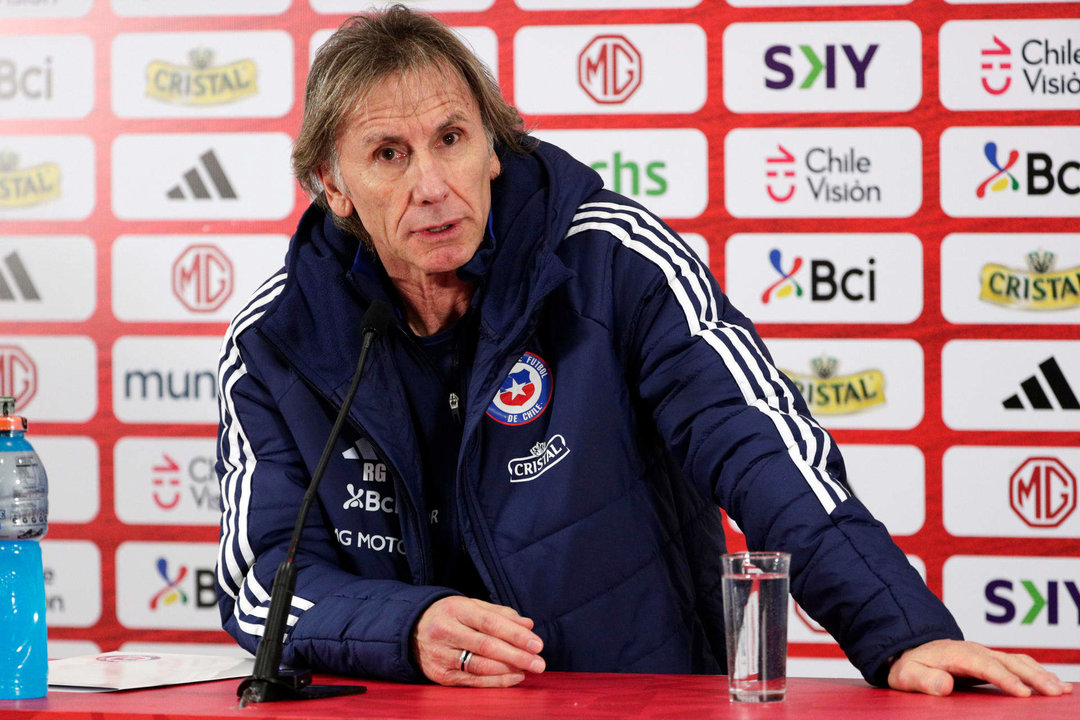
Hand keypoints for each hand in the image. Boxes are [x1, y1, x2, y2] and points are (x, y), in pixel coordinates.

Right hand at [411, 596, 545, 686]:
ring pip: (479, 666)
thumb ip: (499, 614)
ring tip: (529, 669)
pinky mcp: (439, 675)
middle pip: (486, 646)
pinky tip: (514, 677)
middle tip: (540, 663)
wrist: (410, 630)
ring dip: (508, 670)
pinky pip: (472, 681)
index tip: (538, 644)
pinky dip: (496, 681)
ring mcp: (440, 655)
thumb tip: (528, 625)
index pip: (490, 623)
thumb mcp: (471, 606)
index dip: (515, 635)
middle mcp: (445, 632)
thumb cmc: (449, 616)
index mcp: (455, 609)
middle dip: (517, 656)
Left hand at [887, 639, 1072, 696]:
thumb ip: (923, 679)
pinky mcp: (991, 660)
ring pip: (1017, 661)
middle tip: (1054, 692)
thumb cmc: (908, 666)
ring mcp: (984, 653)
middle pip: (1007, 661)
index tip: (1022, 693)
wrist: (909, 650)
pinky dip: (1038, 672)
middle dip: (1033, 676)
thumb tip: (943, 685)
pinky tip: (1055, 684)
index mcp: (955, 654)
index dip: (1003, 678)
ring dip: (1041, 674)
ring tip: (1062, 690)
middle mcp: (974, 650)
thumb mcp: (906, 675)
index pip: (983, 665)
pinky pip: (1018, 664)